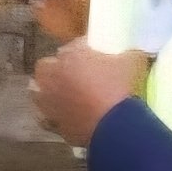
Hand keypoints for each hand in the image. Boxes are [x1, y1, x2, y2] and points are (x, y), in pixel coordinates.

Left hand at [29, 42, 148, 147]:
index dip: (85, 50)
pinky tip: (64, 115)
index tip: (95, 56)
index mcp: (71, 56)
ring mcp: (47, 100)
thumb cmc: (120, 87)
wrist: (113, 125)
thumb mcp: (134, 62)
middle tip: (75, 74)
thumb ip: (130, 53)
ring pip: (37, 90)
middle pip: (46, 65)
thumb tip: (133, 53)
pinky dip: (51, 115)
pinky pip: (44, 116)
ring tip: (64, 94)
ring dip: (47, 90)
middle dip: (56, 68)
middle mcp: (52, 75)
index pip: (75, 45)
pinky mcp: (49, 121)